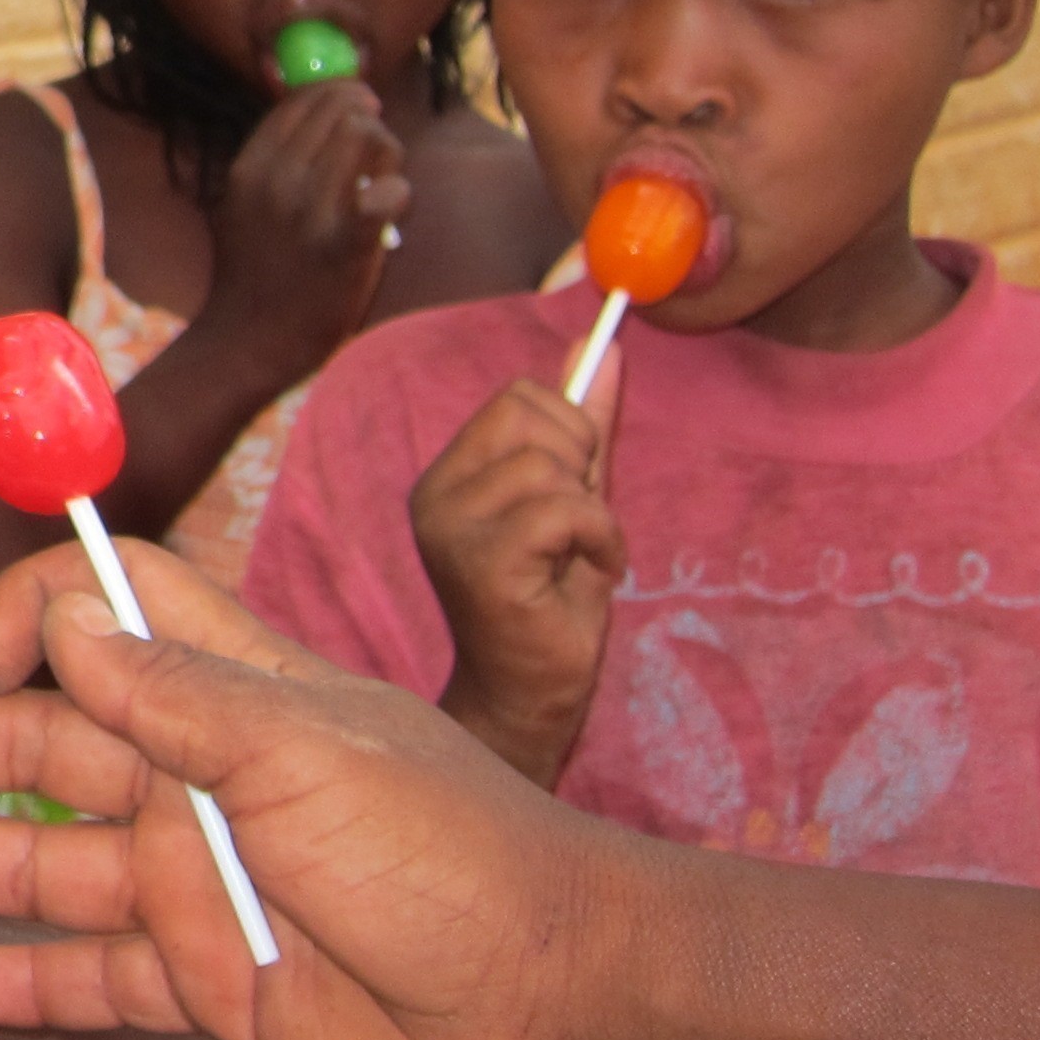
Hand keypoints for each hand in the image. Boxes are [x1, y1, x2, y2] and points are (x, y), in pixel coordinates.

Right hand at [0, 541, 631, 1039]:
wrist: (557, 998)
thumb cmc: (452, 850)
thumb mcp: (306, 754)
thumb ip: (174, 696)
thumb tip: (58, 610)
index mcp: (227, 694)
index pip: (104, 613)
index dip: (31, 617)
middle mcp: (192, 778)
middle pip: (28, 742)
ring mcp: (193, 882)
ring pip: (36, 860)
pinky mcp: (209, 983)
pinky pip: (93, 979)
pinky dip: (23, 984)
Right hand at [193, 81, 409, 364]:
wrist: (249, 340)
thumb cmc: (253, 272)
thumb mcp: (241, 205)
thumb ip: (272, 161)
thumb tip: (319, 115)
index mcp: (250, 166)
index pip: (301, 100)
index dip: (338, 93)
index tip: (358, 106)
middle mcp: (276, 180)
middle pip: (341, 110)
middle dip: (368, 121)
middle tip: (376, 151)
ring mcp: (310, 211)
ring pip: (369, 136)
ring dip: (387, 153)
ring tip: (381, 183)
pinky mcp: (344, 245)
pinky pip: (389, 192)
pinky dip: (398, 192)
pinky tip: (390, 207)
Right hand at [411, 352, 623, 785]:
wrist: (531, 696)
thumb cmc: (553, 603)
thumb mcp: (575, 500)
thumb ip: (583, 426)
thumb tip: (604, 343)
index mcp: (449, 476)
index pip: (518, 398)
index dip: (570, 434)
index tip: (574, 492)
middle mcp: (436, 494)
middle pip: (531, 415)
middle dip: (580, 462)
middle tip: (579, 526)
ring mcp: (450, 528)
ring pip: (551, 467)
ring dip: (594, 512)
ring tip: (581, 556)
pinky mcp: (481, 562)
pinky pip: (563, 510)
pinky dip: (600, 538)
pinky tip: (589, 574)